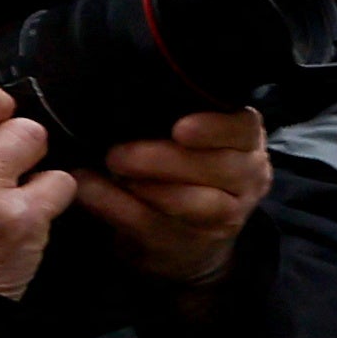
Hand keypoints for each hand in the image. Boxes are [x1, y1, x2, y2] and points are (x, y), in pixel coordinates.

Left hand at [74, 107, 271, 287]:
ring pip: (191, 201)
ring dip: (144, 185)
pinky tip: (88, 189)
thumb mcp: (193, 140)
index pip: (244, 129)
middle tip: (117, 153)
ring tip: (108, 168)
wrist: (188, 239)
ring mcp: (225, 217)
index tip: (179, 128)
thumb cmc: (184, 170)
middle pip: (217, 167)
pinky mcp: (188, 244)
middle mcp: (248, 179)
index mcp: (247, 143)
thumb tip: (125, 93)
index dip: (214, 129)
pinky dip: (115, 205)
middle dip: (164, 160)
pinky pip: (151, 223)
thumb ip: (176, 118)